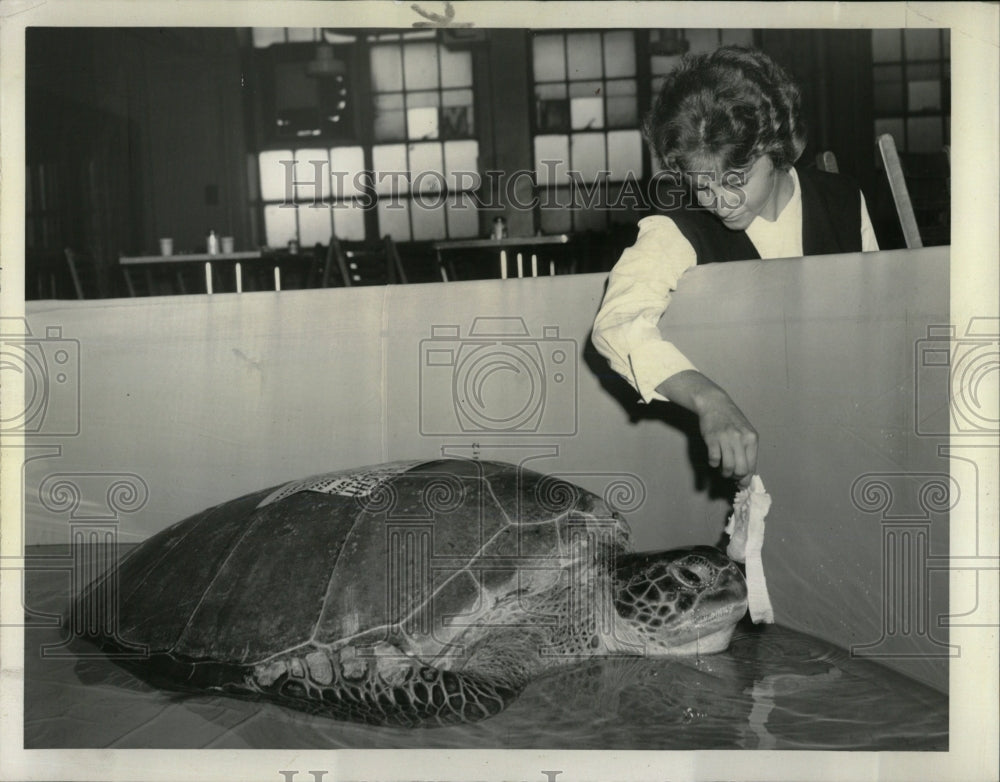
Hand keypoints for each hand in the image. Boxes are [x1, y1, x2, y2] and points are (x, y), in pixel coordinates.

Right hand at [655, 370, 757, 485]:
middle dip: (736, 477)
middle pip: (741, 470)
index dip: (746, 478)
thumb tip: (746, 473)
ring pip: (728, 467)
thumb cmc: (731, 419)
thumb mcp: (744, 432)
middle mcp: (740, 439)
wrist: (715, 403)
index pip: (752, 466)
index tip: (741, 483)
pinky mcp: (712, 439)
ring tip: (723, 469)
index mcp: (751, 438)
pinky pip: (714, 459)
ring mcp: (726, 438)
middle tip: (731, 476)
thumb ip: (747, 450)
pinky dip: (713, 464)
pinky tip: (714, 459)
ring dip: (725, 473)